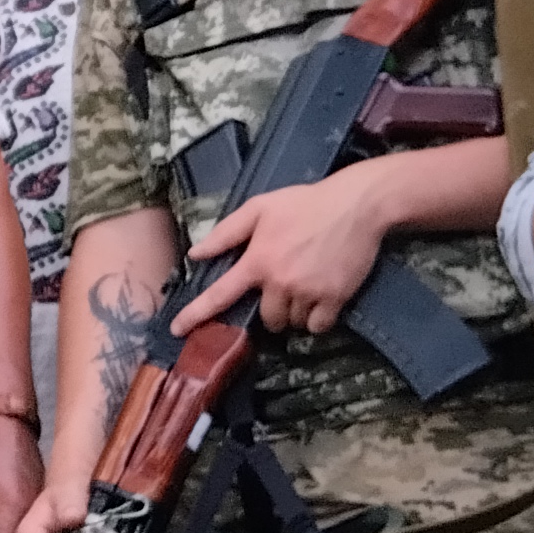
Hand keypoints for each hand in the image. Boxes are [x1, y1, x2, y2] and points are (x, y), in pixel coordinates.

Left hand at [174, 171, 395, 337]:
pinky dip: (318, 319)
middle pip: (266, 318)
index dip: (195, 314)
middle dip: (271, 309)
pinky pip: (318, 326)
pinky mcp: (336, 298)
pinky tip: (322, 299)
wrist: (356, 205)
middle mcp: (280, 281)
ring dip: (295, 313)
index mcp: (258, 260)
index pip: (220, 294)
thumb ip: (227, 232)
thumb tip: (196, 253)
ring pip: (293, 323)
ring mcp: (308, 292)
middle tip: (285, 286)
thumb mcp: (260, 207)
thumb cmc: (305, 203)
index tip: (177, 330)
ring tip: (306, 286)